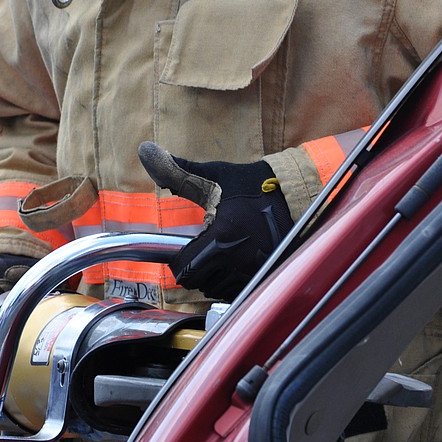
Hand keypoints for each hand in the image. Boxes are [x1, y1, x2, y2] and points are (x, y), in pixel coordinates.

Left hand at [138, 142, 292, 300]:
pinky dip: (231, 281)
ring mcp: (254, 270)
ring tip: (220, 254)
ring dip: (213, 276)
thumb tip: (146, 150)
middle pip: (198, 282)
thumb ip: (178, 170)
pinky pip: (237, 290)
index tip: (185, 250)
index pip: (186, 268)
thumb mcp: (214, 175)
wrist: (295, 193)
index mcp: (222, 236)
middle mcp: (238, 258)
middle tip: (201, 250)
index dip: (179, 260)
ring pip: (217, 289)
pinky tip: (235, 262)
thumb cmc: (253, 184)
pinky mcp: (266, 274)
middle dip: (195, 268)